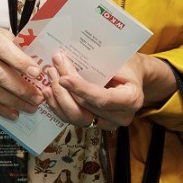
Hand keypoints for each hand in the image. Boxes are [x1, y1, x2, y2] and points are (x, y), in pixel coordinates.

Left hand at [45, 50, 164, 130]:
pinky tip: (49, 91)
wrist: (132, 79)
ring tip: (50, 77)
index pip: (103, 99)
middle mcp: (120, 117)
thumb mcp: (120, 60)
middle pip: (85, 110)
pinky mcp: (94, 124)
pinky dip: (58, 105)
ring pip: (76, 118)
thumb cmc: (126, 66)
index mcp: (131, 100)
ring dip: (58, 98)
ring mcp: (107, 124)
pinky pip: (72, 119)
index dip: (81, 90)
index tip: (64, 78)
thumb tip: (71, 58)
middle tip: (53, 69)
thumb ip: (100, 62)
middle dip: (65, 90)